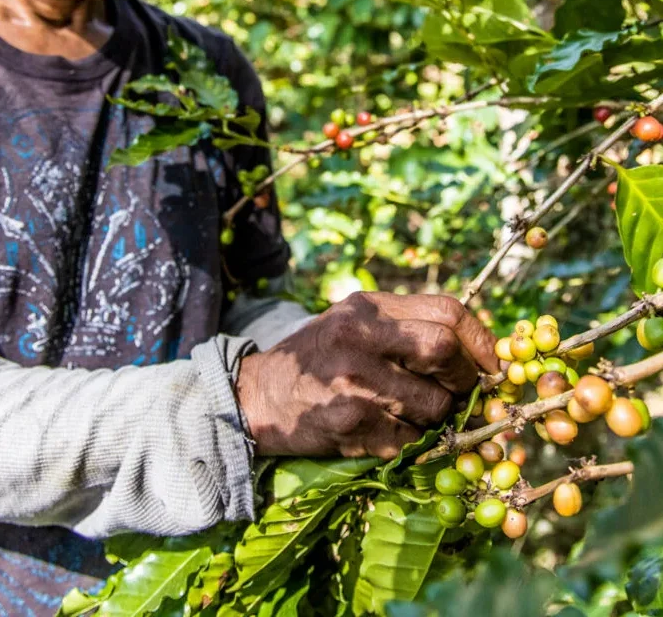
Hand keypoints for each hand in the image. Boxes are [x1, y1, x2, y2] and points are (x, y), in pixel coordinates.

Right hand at [235, 291, 497, 458]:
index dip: (481, 340)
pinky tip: (385, 428)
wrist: (258, 395)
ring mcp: (355, 383)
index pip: (446, 310)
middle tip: (458, 390)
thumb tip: (477, 349)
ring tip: (411, 409)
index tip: (491, 364)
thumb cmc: (318, 355)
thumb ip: (406, 324)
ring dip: (437, 416)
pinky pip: (410, 439)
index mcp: (366, 308)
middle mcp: (359, 338)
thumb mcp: (354, 321)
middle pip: (444, 349)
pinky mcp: (351, 425)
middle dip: (464, 378)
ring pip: (434, 405)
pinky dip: (410, 440)